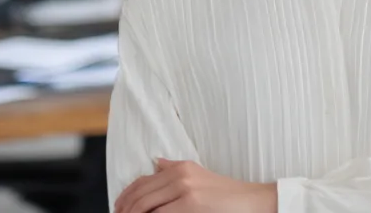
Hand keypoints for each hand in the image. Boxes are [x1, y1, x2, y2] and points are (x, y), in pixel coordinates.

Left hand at [114, 159, 275, 212]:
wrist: (252, 201)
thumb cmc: (227, 194)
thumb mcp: (200, 176)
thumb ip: (175, 169)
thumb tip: (156, 163)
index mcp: (181, 167)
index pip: (141, 182)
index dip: (125, 197)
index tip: (118, 209)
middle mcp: (180, 174)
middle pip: (140, 195)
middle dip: (125, 210)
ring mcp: (185, 189)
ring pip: (145, 206)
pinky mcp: (190, 204)